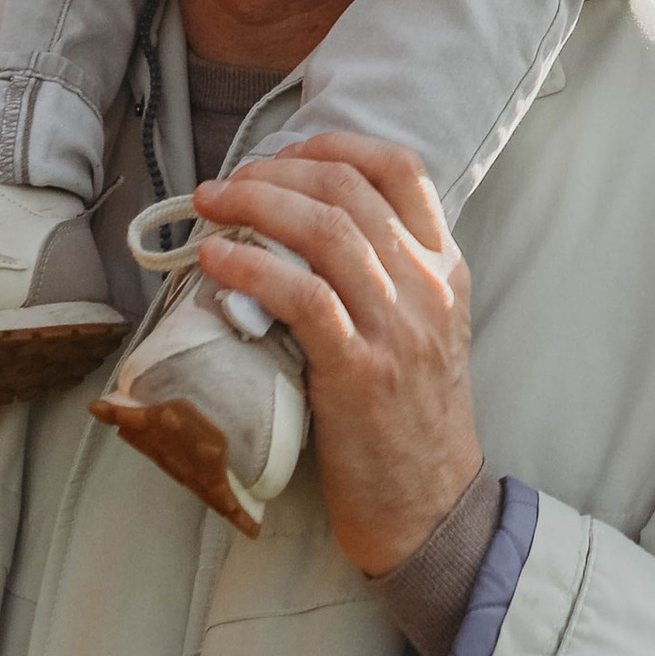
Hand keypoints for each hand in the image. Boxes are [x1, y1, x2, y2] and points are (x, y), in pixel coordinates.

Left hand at [192, 131, 481, 578]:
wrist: (432, 509)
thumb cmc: (409, 424)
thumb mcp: (420, 333)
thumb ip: (384, 280)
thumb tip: (300, 233)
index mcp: (445, 269)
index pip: (402, 170)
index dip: (334, 146)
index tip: (283, 153)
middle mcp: (427, 287)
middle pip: (350, 190)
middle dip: (276, 172)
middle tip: (227, 183)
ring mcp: (397, 328)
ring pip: (326, 231)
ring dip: (255, 206)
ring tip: (209, 206)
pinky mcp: (360, 372)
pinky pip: (303, 296)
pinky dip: (252, 268)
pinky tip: (215, 261)